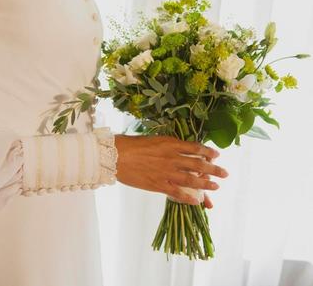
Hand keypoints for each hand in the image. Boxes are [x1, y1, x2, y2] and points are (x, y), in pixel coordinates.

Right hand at [114, 134, 228, 204]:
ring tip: (216, 186)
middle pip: (198, 164)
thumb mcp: (152, 139)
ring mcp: (166, 172)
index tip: (216, 155)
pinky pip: (177, 192)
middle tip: (225, 173)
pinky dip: (188, 197)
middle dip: (214, 169)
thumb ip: (167, 145)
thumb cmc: (131, 144)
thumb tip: (177, 148)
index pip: (195, 147)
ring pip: (191, 179)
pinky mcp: (158, 184)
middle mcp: (172, 158)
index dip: (208, 152)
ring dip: (206, 184)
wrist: (116, 155)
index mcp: (170, 144)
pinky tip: (197, 201)